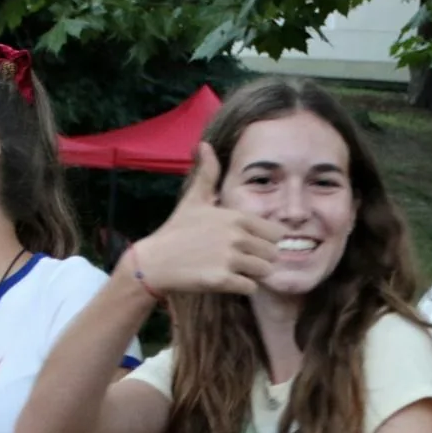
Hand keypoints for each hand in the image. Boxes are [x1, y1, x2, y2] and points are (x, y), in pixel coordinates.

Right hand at [128, 143, 282, 296]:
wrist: (155, 261)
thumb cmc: (177, 229)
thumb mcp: (194, 199)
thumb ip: (208, 174)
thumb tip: (205, 145)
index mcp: (236, 217)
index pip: (276, 233)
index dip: (266, 240)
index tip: (251, 244)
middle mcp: (236, 236)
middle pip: (272, 254)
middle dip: (261, 258)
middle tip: (242, 260)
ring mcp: (230, 259)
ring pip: (264, 271)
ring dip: (253, 274)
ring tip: (235, 270)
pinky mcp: (222, 280)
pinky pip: (250, 288)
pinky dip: (242, 287)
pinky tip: (227, 280)